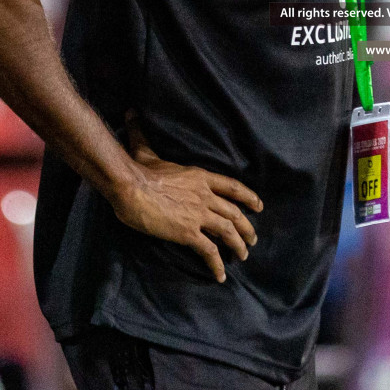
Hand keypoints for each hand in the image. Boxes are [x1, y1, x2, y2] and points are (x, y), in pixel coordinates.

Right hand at [110, 116, 262, 282]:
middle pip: (235, 212)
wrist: (131, 187)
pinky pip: (210, 251)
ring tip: (243, 256)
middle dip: (247, 228)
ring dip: (238, 245)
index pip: (232, 187)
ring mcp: (199, 214)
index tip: (258, 207)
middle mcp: (205, 195)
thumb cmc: (137, 170)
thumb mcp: (145, 150)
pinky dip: (217, 264)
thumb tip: (132, 114)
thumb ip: (143, 135)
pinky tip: (220, 275)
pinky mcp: (189, 232)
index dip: (248, 197)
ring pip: (228, 231)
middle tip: (253, 240)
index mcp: (200, 177)